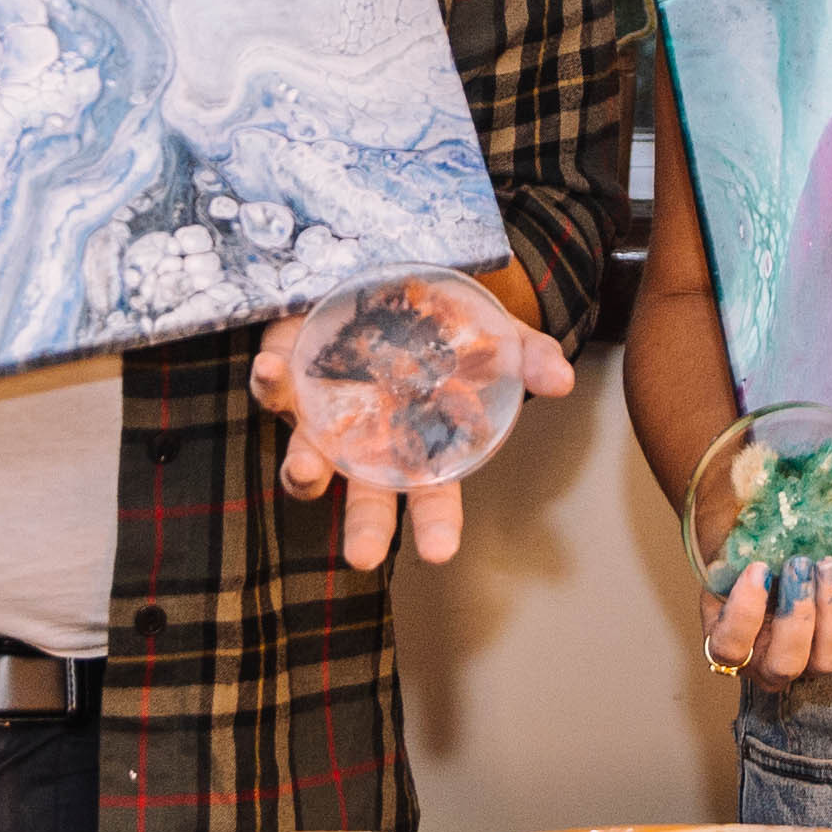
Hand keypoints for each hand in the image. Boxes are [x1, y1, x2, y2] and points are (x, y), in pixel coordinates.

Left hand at [252, 287, 577, 571]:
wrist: (396, 274)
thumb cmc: (448, 322)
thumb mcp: (497, 336)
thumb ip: (528, 357)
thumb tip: (561, 380)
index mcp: (419, 444)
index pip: (432, 498)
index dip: (436, 526)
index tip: (440, 554)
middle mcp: (367, 440)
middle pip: (365, 497)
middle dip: (364, 529)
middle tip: (363, 557)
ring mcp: (324, 412)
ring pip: (307, 455)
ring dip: (303, 468)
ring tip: (305, 471)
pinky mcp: (291, 370)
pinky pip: (274, 386)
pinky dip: (270, 383)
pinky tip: (273, 371)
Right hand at [697, 548, 831, 692]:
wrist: (769, 554)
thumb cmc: (741, 554)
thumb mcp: (728, 547)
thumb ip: (734, 539)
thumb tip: (751, 499)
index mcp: (728, 643)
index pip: (730, 648)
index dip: (745, 613)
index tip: (758, 568)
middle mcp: (765, 663)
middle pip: (785, 663)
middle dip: (796, 615)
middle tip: (798, 565)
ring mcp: (806, 660)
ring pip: (828, 660)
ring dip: (830, 611)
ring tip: (826, 564)